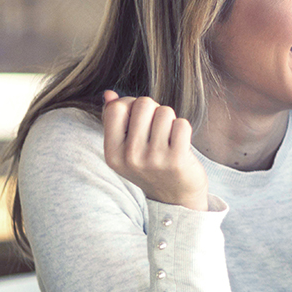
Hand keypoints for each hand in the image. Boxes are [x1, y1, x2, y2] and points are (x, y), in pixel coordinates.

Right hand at [101, 90, 208, 210]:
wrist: (175, 198)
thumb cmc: (150, 165)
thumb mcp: (126, 148)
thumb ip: (114, 120)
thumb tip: (109, 93)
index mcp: (112, 153)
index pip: (116, 108)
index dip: (131, 105)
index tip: (140, 118)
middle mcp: (130, 157)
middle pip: (144, 104)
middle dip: (154, 110)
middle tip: (157, 129)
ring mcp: (153, 159)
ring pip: (165, 112)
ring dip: (170, 121)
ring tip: (168, 139)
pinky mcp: (177, 160)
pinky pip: (182, 124)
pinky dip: (183, 129)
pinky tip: (180, 144)